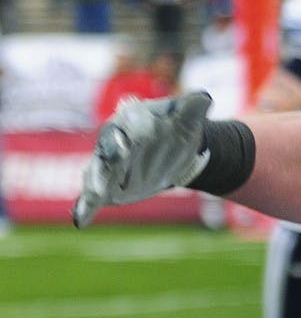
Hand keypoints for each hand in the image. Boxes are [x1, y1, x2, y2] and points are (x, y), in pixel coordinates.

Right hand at [73, 91, 212, 227]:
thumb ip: (193, 107)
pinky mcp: (107, 184)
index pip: (130, 126)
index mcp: (133, 119)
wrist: (175, 150)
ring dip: (95, 183)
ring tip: (95, 195)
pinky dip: (85, 207)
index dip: (129, 135)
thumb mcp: (188, 117)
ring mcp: (109, 163)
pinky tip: (80, 220)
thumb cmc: (178, 127)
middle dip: (109, 158)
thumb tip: (204, 97)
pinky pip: (92, 196)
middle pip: (108, 148)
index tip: (127, 145)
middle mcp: (115, 139)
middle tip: (112, 164)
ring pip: (97, 172)